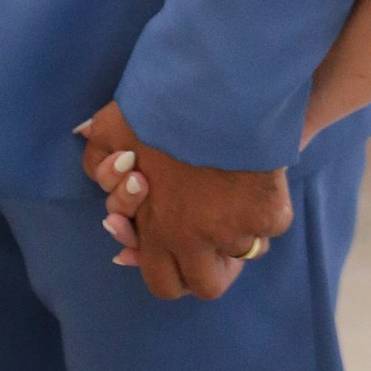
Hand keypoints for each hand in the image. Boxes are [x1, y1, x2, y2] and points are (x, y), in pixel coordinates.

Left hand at [77, 100, 289, 301]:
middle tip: (213, 240)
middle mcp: (195, 240)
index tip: (180, 251)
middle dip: (209, 268)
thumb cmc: (158, 106)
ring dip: (241, 234)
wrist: (213, 85)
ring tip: (236, 197)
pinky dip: (268, 209)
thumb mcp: (110, 132)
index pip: (163, 283)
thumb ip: (99, 163)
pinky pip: (272, 226)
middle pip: (207, 286)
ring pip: (244, 253)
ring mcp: (236, 231)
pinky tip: (260, 181)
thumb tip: (107, 182)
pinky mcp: (270, 214)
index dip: (173, 272)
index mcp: (157, 228)